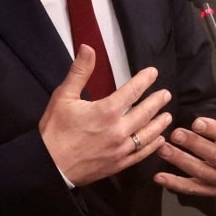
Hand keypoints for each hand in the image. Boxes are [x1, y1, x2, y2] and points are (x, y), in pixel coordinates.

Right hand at [39, 45, 172, 185]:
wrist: (48, 168)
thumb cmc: (54, 131)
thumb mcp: (63, 96)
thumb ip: (80, 72)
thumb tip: (88, 48)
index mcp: (106, 111)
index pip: (133, 91)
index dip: (145, 80)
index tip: (153, 73)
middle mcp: (118, 130)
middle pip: (145, 112)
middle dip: (157, 101)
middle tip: (166, 94)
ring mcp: (120, 149)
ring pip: (147, 134)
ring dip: (159, 123)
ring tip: (167, 116)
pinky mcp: (118, 165)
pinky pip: (141, 154)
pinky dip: (152, 146)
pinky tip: (159, 141)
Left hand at [154, 71, 215, 195]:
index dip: (215, 131)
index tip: (197, 121)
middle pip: (215, 157)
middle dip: (194, 145)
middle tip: (175, 133)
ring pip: (201, 173)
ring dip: (181, 161)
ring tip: (163, 148)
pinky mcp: (212, 191)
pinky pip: (193, 189)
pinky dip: (175, 183)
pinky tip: (160, 176)